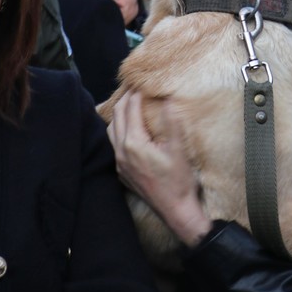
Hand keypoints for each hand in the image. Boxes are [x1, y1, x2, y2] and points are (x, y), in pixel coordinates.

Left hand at [108, 91, 211, 246]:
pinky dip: (118, 129)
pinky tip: (129, 128)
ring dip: (119, 114)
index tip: (140, 80)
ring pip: (111, 130)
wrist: (176, 211)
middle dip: (125, 98)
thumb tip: (168, 98)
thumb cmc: (179, 181)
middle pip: (117, 116)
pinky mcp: (122, 172)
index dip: (135, 92)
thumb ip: (172, 122)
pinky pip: (114, 144)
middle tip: (134, 86)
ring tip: (130, 103)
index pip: (130, 108)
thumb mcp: (179, 149)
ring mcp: (120, 163)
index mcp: (134, 143)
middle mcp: (122, 152)